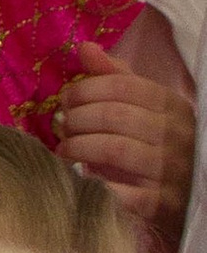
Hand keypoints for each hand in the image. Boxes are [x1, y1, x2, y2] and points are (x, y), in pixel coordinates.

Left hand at [57, 34, 196, 245]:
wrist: (191, 195)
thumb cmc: (159, 145)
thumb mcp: (147, 107)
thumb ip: (116, 78)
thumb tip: (85, 48)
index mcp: (172, 105)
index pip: (121, 86)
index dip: (85, 90)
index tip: (65, 100)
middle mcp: (175, 135)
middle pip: (113, 116)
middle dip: (77, 119)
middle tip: (61, 127)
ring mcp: (170, 170)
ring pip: (113, 149)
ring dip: (78, 147)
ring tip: (64, 150)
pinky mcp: (161, 204)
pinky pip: (120, 191)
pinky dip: (94, 183)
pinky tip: (81, 179)